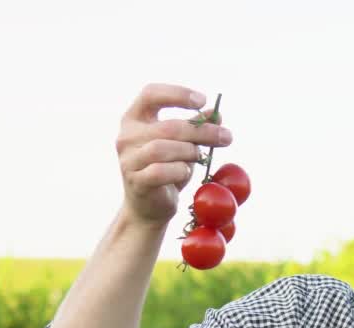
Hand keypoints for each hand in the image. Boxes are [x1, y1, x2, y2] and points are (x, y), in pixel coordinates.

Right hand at [115, 83, 231, 225]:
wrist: (150, 207)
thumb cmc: (166, 170)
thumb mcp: (182, 144)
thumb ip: (196, 127)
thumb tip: (217, 112)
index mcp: (134, 119)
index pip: (151, 94)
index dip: (177, 94)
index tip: (202, 101)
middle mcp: (127, 136)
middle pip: (168, 126)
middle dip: (201, 131)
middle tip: (226, 136)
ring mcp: (129, 159)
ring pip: (162, 148)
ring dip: (190, 152)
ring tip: (201, 157)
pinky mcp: (136, 181)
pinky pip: (161, 171)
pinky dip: (179, 171)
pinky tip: (185, 173)